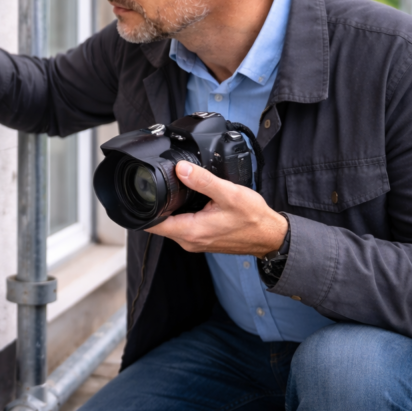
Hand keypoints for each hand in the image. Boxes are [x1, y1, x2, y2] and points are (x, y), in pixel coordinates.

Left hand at [146, 161, 287, 257]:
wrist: (270, 236)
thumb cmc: (253, 219)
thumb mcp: (229, 194)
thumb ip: (203, 181)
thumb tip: (181, 169)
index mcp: (190, 231)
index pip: (152, 224)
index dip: (142, 209)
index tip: (141, 193)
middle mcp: (189, 240)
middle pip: (159, 224)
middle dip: (155, 205)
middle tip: (158, 185)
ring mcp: (195, 242)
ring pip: (170, 225)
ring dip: (169, 210)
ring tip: (174, 190)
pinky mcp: (202, 239)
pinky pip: (182, 226)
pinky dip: (181, 214)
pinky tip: (188, 201)